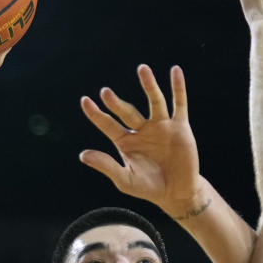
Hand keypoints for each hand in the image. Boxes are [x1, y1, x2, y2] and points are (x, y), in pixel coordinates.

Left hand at [79, 65, 205, 217]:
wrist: (178, 193)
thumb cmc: (149, 188)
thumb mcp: (125, 180)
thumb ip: (106, 166)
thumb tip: (83, 155)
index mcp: (125, 141)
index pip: (107, 123)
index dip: (96, 113)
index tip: (85, 101)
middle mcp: (142, 130)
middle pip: (127, 111)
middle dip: (116, 103)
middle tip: (105, 92)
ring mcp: (161, 126)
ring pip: (154, 101)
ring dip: (148, 85)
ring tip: (142, 69)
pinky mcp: (180, 127)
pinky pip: (179, 104)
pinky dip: (178, 87)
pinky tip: (175, 71)